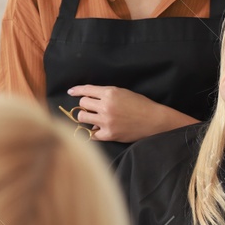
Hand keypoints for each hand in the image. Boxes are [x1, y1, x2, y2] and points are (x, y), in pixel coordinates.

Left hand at [66, 85, 194, 141]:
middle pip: (82, 104)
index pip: (86, 90)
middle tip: (91, 108)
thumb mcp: (123, 93)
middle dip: (85, 105)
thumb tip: (89, 102)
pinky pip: (91, 133)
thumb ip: (106, 95)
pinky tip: (98, 129)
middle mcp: (106, 106)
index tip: (71, 91)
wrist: (154, 121)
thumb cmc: (140, 105)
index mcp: (110, 93)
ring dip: (85, 117)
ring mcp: (106, 121)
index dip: (77, 90)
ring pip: (82, 117)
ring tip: (93, 118)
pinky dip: (93, 131)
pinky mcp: (109, 134)